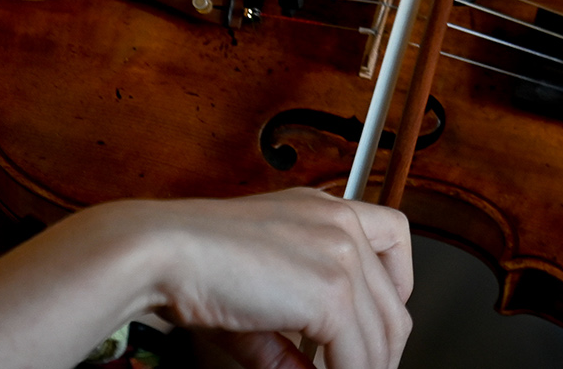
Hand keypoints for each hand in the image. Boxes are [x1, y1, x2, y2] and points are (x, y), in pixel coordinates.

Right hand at [106, 188, 412, 368]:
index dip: (398, 288)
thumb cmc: (193, 264)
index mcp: (325, 210)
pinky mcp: (330, 292)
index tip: (379, 323)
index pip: (394, 238)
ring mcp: (341, 256)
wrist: (165, 252)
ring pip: (383, 333)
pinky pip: (357, 355)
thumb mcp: (256, 298)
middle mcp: (341, 223)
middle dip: (382, 349)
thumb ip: (287, 339)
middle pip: (393, 302)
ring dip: (366, 368)